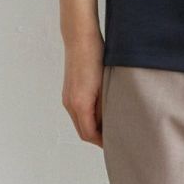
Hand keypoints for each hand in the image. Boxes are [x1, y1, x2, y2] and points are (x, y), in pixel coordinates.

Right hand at [62, 32, 107, 146]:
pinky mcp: (69, 92)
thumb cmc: (95, 58)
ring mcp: (67, 98)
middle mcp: (70, 103)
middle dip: (98, 138)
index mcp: (80, 104)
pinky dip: (88, 118)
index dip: (102, 142)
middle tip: (116, 140)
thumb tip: (110, 123)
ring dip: (93, 128)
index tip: (116, 144)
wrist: (80, 39)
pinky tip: (101, 113)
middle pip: (83, 131)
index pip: (89, 134)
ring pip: (80, 122)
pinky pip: (77, 112)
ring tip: (111, 128)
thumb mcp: (105, 84)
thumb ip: (105, 106)